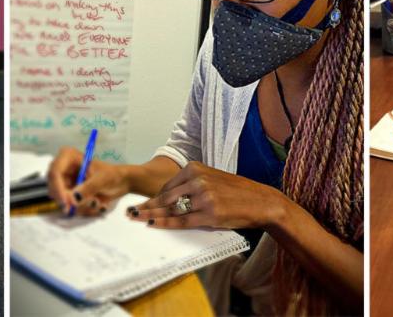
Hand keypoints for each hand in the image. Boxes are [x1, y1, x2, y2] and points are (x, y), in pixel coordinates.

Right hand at [47, 145, 130, 216]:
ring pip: (62, 200)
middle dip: (67, 200)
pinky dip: (83, 209)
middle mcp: (64, 169)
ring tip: (97, 201)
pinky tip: (96, 203)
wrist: (122, 183)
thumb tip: (73, 199)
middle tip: (77, 208)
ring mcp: (66, 183)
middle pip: (53, 188)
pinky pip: (70, 206)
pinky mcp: (71, 194)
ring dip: (80, 205)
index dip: (58, 188)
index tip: (66, 202)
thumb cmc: (113, 175)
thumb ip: (87, 188)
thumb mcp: (101, 180)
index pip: (55, 173)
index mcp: (68, 157)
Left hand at [128, 162, 284, 229]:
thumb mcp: (212, 179)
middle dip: (147, 205)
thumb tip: (169, 198)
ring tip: (138, 219)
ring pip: (171, 209)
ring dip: (152, 215)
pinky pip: (181, 221)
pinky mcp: (209, 214)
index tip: (142, 203)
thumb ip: (191, 184)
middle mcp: (198, 180)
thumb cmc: (237, 192)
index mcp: (196, 168)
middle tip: (131, 212)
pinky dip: (165, 223)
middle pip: (165, 196)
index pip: (168, 185)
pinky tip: (153, 224)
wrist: (261, 201)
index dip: (153, 197)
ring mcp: (203, 197)